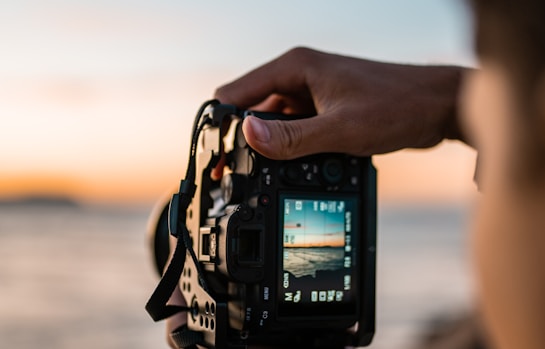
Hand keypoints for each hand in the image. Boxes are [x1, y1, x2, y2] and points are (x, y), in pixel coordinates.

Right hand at [215, 47, 466, 159]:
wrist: (435, 107)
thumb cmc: (397, 106)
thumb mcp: (340, 128)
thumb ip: (292, 136)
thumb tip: (247, 134)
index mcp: (295, 68)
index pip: (236, 93)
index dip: (221, 125)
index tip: (215, 157)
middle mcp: (299, 77)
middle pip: (252, 110)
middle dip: (243, 141)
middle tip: (234, 177)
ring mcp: (312, 94)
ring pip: (274, 123)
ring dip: (268, 147)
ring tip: (264, 176)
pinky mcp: (324, 109)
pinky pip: (295, 130)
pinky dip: (290, 148)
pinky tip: (295, 167)